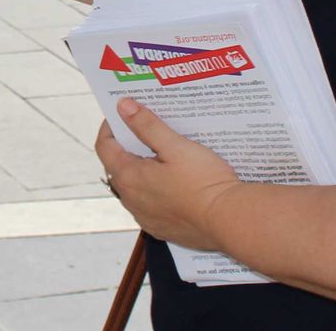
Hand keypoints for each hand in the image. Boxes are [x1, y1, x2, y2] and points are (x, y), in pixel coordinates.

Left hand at [96, 97, 242, 252]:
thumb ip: (147, 125)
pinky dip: (156, 190)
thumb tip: (123, 107)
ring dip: (143, 170)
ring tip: (163, 153)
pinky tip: (175, 181)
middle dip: (128, 146)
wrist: (231, 220)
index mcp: (128, 178)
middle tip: (146, 128)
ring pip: (135, 187)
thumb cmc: (204, 181)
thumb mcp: (175, 146)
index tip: (123, 114)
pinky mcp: (163, 228)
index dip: (110, 127)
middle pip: (119, 166)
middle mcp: (131, 201)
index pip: (104, 147)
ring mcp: (146, 217)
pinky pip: (151, 204)